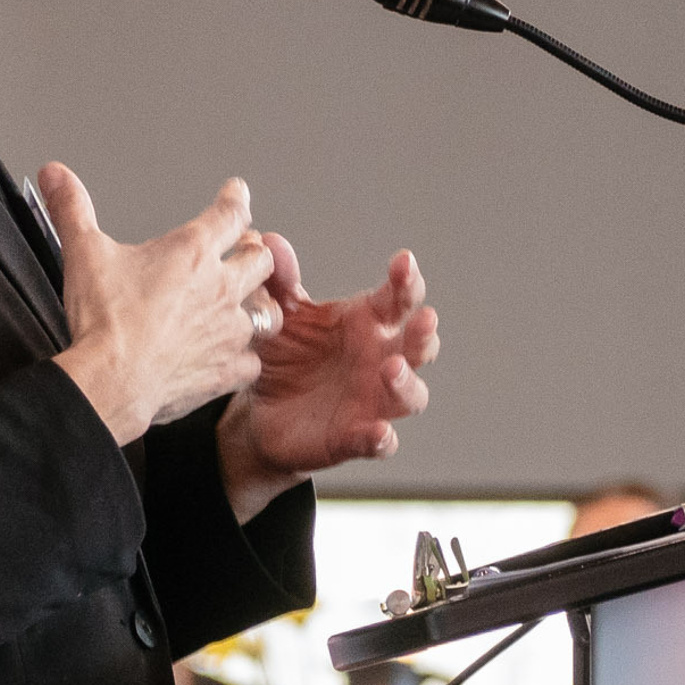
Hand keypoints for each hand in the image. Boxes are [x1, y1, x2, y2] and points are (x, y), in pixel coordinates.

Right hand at [39, 165, 281, 449]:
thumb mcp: (83, 252)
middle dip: (255, 251)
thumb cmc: (104, 322)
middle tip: (246, 251)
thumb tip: (56, 175)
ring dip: (260, 304)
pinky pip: (253, 360)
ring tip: (250, 303)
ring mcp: (229, 330)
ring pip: (268, 310)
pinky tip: (235, 356)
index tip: (237, 193)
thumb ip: (72, 208)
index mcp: (191, 252)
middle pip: (261, 259)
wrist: (112, 380)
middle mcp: (219, 287)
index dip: (236, 198)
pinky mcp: (228, 368)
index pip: (229, 213)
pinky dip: (246, 357)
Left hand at [215, 239, 436, 520]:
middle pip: (418, 345)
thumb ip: (277, 282)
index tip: (404, 262)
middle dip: (423, 332)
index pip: (398, 298)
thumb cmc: (286, 355)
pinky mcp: (355, 438)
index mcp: (367, 323)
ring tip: (392, 369)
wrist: (261, 413)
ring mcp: (373, 402)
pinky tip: (378, 433)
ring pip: (410, 396)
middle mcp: (381, 360)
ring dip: (407, 383)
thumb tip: (267, 243)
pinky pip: (377, 442)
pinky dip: (380, 439)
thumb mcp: (279, 316)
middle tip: (424, 318)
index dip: (407, 280)